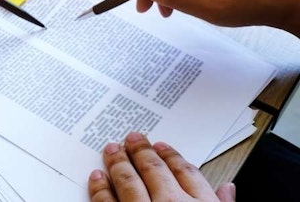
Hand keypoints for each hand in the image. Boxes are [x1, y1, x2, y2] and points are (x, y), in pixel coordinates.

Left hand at [88, 132, 235, 201]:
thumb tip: (228, 188)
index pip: (187, 173)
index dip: (173, 156)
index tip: (162, 146)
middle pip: (155, 171)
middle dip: (142, 151)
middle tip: (132, 137)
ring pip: (128, 181)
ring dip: (118, 163)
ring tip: (111, 149)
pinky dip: (100, 189)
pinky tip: (97, 177)